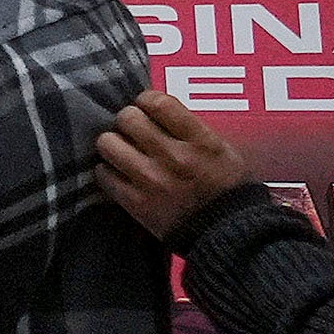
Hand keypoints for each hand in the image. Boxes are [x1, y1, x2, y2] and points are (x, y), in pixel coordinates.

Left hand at [91, 90, 254, 240]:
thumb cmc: (229, 189)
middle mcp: (174, 157)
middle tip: (133, 129)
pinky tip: (119, 173)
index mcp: (200, 140)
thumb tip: (160, 110)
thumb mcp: (224, 149)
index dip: (146, 100)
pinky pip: (104, 175)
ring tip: (122, 149)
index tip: (146, 107)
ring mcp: (152, 180)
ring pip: (108, 143)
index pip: (158, 102)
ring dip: (113, 143)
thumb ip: (193, 129)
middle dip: (128, 120)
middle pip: (128, 118)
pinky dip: (108, 171)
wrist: (227, 233)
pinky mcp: (136, 204)